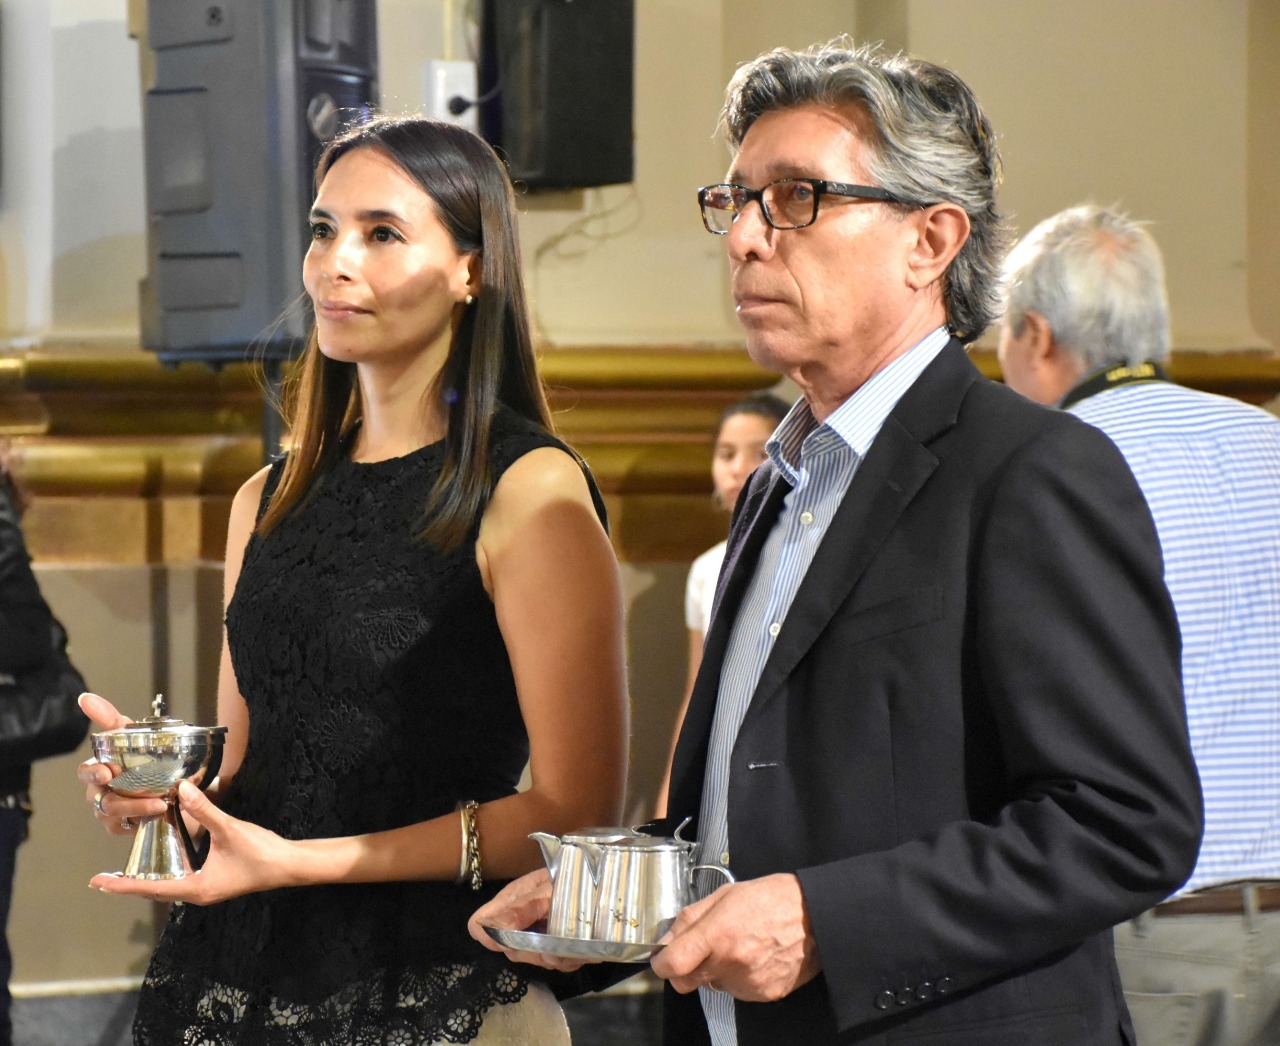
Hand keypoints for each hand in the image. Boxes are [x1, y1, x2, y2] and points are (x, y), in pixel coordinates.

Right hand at [76, 693, 167, 834]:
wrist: (170, 783)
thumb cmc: (144, 757)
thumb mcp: (133, 735)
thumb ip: (110, 718)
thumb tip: (84, 697)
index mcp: (100, 769)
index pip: (86, 772)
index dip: (93, 773)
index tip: (107, 772)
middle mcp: (100, 792)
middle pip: (100, 800)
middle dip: (120, 799)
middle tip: (145, 797)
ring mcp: (109, 812)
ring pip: (114, 815)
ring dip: (138, 809)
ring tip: (161, 804)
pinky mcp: (121, 826)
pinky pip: (123, 828)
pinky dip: (140, 820)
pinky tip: (157, 814)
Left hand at [89, 781, 294, 903]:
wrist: (289, 865)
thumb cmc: (261, 853)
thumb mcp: (230, 829)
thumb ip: (205, 810)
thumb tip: (181, 789)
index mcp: (196, 888)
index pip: (150, 888)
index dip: (122, 885)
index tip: (98, 883)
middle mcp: (198, 893)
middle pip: (155, 891)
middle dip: (130, 885)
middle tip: (104, 879)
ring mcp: (208, 889)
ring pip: (169, 886)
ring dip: (148, 880)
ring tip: (127, 873)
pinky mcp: (216, 882)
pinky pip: (183, 880)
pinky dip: (167, 873)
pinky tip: (166, 861)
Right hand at [467, 869, 585, 971]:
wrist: (608, 880)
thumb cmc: (577, 877)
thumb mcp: (550, 889)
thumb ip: (522, 909)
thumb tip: (488, 931)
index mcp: (511, 900)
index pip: (479, 924)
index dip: (490, 937)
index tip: (513, 942)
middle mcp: (521, 919)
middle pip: (509, 949)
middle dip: (533, 953)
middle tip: (555, 946)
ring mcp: (539, 933)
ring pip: (535, 960)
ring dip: (556, 958)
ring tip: (575, 946)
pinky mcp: (558, 945)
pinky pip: (557, 963)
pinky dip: (571, 959)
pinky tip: (584, 949)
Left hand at [649, 873, 820, 1001]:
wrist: (815, 916)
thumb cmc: (772, 898)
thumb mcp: (725, 894)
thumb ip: (691, 918)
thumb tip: (667, 939)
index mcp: (718, 934)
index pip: (673, 965)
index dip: (661, 963)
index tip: (662, 958)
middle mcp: (731, 962)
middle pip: (686, 983)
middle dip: (685, 970)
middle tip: (699, 951)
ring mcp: (748, 982)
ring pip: (713, 986)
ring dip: (716, 971)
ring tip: (739, 946)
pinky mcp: (764, 994)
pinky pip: (738, 991)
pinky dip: (739, 978)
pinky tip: (754, 957)